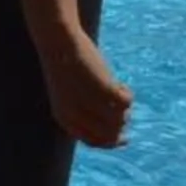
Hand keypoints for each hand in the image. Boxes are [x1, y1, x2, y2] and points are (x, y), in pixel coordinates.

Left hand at [41, 33, 133, 147]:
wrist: (58, 42)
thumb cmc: (64, 67)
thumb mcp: (70, 93)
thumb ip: (87, 112)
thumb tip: (119, 133)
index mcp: (63, 117)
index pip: (93, 141)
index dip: (110, 143)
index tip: (124, 138)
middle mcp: (76, 114)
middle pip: (111, 134)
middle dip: (121, 124)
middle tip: (122, 107)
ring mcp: (89, 102)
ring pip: (121, 118)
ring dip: (124, 107)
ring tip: (116, 88)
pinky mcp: (103, 88)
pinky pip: (126, 102)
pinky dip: (127, 94)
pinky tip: (121, 84)